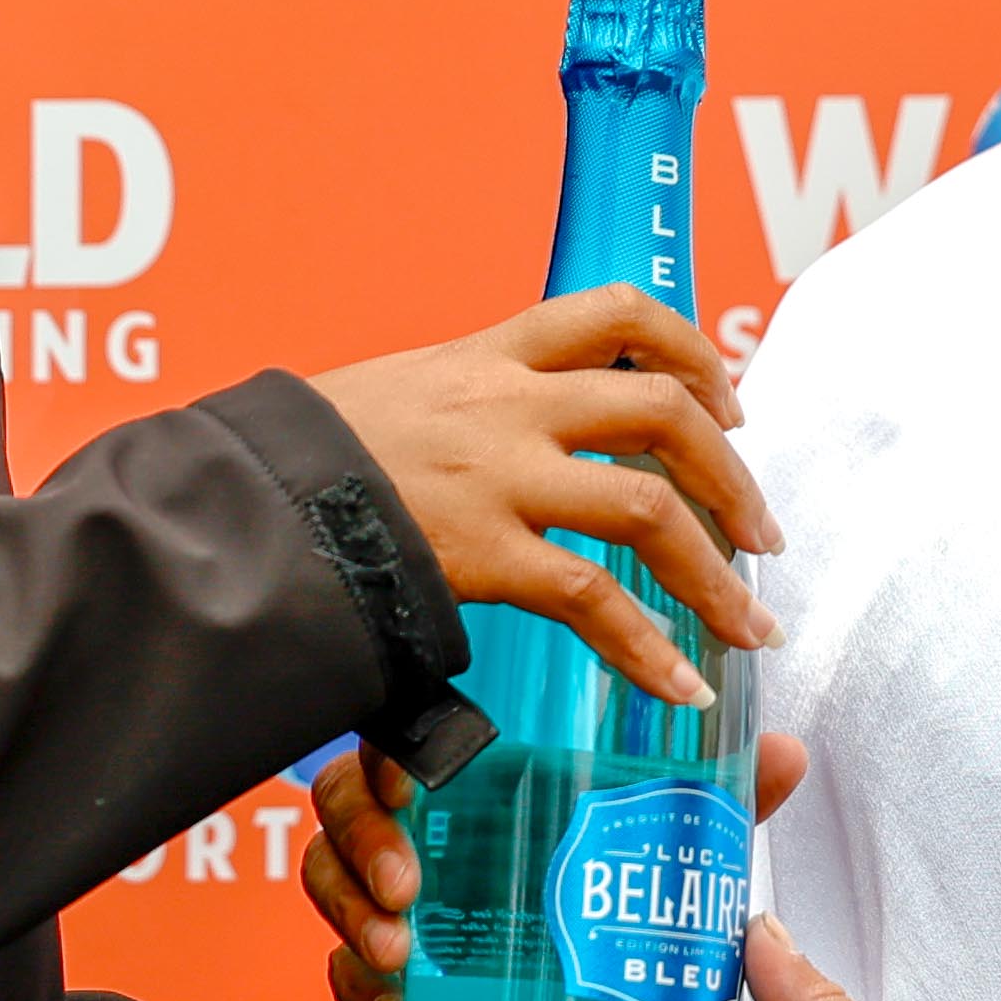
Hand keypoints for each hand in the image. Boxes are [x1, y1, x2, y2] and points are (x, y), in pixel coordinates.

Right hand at [311, 288, 784, 706]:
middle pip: (662, 410)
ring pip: (648, 505)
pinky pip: (592, 600)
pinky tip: (680, 687)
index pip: (614, 313)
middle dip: (731, 475)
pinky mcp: (480, 552)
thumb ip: (451, 413)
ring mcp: (499, 476)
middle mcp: (506, 404)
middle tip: (763, 531)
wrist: (238, 493)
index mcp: (485, 354)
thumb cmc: (296, 454)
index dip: (689, 349)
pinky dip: (650, 649)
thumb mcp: (385, 397)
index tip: (725, 400)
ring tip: (751, 622)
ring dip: (718, 570)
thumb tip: (481, 449)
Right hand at [311, 733, 805, 1000]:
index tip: (410, 790)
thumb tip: (785, 755)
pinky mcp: (386, 964)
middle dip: (360, 847)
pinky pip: (343, 970)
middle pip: (347, 805)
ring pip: (331, 882)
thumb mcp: (658, 841)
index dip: (392, 759)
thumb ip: (708, 800)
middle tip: (403, 892)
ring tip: (396, 952)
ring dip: (350, 916)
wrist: (585, 989)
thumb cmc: (609, 879)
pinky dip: (356, 989)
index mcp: (469, 762)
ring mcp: (391, 891)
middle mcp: (418, 820)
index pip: (406, 734)